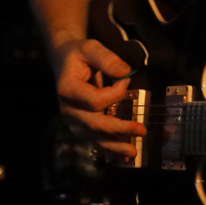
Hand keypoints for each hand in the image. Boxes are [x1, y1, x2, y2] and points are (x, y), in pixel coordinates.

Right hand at [52, 38, 144, 158]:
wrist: (64, 62)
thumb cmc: (77, 55)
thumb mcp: (90, 47)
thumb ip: (106, 58)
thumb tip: (125, 72)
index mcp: (68, 89)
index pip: (95, 100)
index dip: (115, 94)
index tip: (126, 80)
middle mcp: (69, 108)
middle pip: (95, 124)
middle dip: (119, 129)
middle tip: (141, 130)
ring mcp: (74, 120)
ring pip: (95, 137)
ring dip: (115, 147)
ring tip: (133, 152)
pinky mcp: (81, 126)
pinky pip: (96, 140)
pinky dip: (110, 150)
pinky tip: (125, 157)